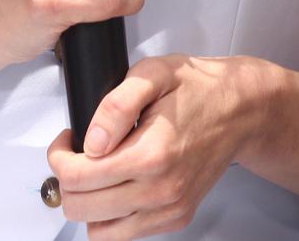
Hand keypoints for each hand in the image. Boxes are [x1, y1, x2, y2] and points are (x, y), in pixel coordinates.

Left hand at [47, 54, 263, 238]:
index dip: (58, 156)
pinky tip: (114, 186)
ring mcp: (170, 209)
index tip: (66, 139)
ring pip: (101, 233)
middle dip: (67, 181)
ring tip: (93, 173)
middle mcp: (161, 191)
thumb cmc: (197, 90)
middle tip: (75, 155)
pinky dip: (111, 217)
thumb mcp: (152, 74)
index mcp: (150, 155)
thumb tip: (90, 140)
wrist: (240, 111)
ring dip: (87, 204)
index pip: (76, 178)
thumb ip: (116, 105)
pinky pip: (127, 235)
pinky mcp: (177, 218)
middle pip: (81, 209)